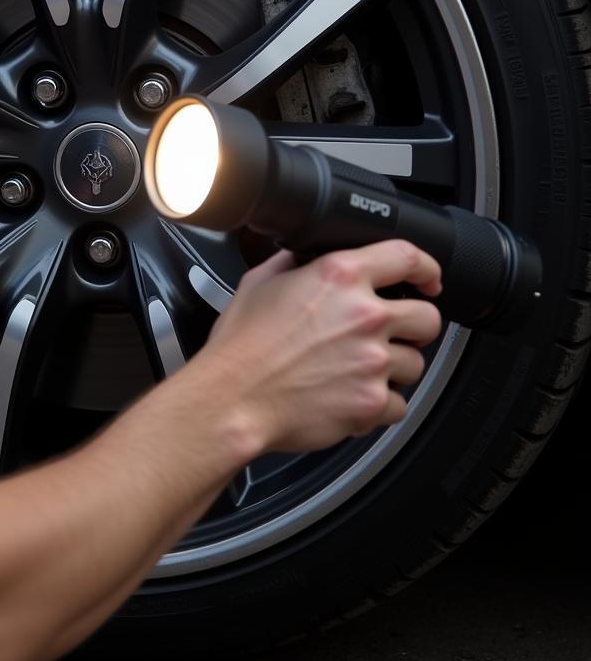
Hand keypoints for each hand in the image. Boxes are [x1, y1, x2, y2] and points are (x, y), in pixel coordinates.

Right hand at [202, 240, 442, 455]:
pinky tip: (354, 396)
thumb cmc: (240, 346)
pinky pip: (400, 405)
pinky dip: (382, 405)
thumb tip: (305, 255)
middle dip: (413, 326)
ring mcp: (372, 361)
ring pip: (416, 364)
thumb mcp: (259, 282)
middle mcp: (363, 315)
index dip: (427, 269)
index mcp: (339, 276)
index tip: (429, 280)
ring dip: (394, 368)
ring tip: (359, 371)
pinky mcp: (371, 401)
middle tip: (391, 335)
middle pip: (427, 317)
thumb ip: (292, 262)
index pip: (409, 257)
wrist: (232, 398)